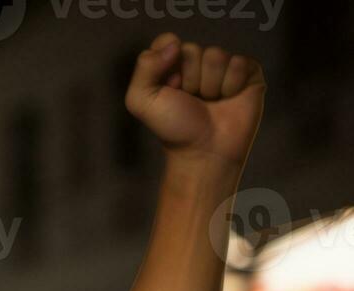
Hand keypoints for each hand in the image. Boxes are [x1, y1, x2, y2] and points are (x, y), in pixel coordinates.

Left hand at [124, 34, 264, 168]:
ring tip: (209, 102)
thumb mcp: (141, 100)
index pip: (167, 41)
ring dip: (210, 85)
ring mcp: (223, 66)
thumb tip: (174, 43)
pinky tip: (228, 99)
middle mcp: (197, 62)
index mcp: (171, 64)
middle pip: (192, 49)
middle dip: (189, 79)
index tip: (168, 89)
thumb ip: (144, 67)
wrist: (204, 150)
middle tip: (191, 100)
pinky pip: (239, 62)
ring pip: (216, 55)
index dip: (167, 65)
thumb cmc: (173, 127)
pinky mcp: (247, 72)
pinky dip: (231, 85)